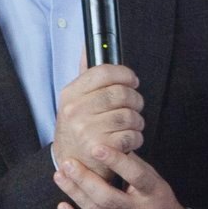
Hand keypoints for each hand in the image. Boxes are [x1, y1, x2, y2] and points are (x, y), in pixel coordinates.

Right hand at [52, 61, 143, 178]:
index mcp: (70, 94)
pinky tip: (129, 138)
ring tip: (132, 124)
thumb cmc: (79, 128)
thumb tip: (86, 45)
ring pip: (129, 115)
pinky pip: (131, 136)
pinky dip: (136, 137)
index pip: (103, 72)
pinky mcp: (100, 148)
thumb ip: (85, 74)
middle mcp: (75, 111)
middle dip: (135, 99)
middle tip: (135, 105)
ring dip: (137, 121)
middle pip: (120, 93)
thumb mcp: (75, 100)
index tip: (132, 80)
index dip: (124, 73)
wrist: (71, 163)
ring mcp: (86, 130)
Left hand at [54, 145, 191, 208]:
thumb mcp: (156, 183)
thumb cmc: (160, 204)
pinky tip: (62, 207)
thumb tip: (111, 145)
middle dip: (85, 179)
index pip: (135, 176)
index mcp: (153, 194)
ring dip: (75, 193)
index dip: (116, 161)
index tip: (96, 147)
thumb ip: (135, 167)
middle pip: (108, 197)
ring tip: (60, 176)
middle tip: (68, 163)